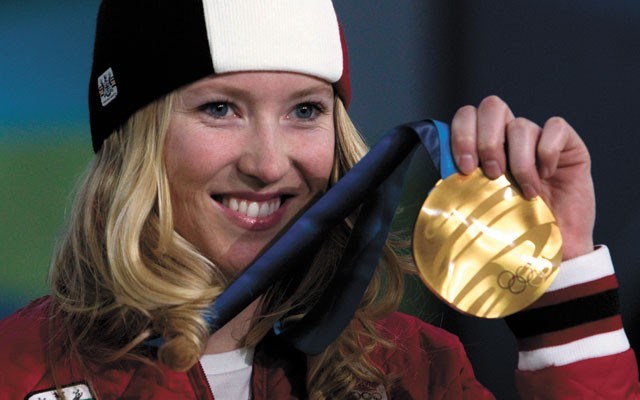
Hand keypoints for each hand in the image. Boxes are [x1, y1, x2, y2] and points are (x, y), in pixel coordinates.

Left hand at [450, 95, 594, 259]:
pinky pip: (555, 127)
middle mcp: (509, 136)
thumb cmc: (516, 228)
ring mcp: (539, 137)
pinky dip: (548, 152)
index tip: (465, 167)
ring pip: (521, 125)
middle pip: (492, 107)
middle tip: (492, 173)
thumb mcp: (480, 206)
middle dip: (487, 141)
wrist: (556, 248)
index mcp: (484, 145)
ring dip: (519, 161)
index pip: (467, 117)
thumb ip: (461, 185)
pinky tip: (547, 175)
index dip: (462, 135)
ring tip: (526, 191)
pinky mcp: (568, 144)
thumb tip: (438, 178)